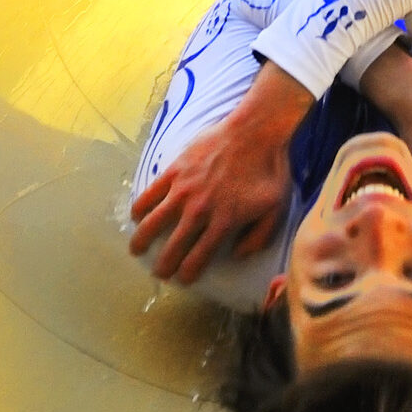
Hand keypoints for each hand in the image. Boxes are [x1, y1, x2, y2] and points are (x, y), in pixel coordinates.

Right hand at [130, 63, 312, 283]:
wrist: (256, 132)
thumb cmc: (269, 171)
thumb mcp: (275, 210)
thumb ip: (258, 238)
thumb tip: (238, 255)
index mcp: (223, 223)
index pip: (199, 258)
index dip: (188, 273)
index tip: (182, 279)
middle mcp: (199, 210)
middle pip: (174, 246)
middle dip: (164, 265)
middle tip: (159, 273)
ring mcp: (183, 190)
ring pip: (154, 222)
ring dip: (142, 240)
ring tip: (136, 250)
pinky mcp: (174, 170)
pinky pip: (150, 193)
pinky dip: (140, 207)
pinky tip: (136, 216)